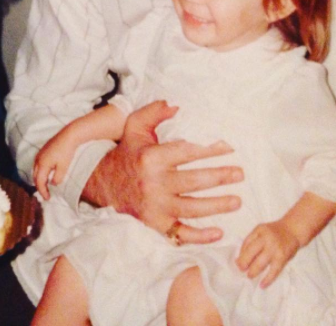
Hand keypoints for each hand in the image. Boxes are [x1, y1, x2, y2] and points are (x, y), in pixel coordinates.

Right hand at [33, 130, 76, 198]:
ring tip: (46, 186)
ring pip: (36, 171)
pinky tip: (47, 175)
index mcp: (42, 164)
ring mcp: (39, 154)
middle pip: (35, 177)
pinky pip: (38, 165)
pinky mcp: (43, 151)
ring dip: (39, 179)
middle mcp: (38, 159)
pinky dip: (41, 173)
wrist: (68, 136)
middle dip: (40, 186)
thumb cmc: (66, 152)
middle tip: (46, 194)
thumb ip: (57, 178)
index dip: (43, 191)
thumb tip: (53, 183)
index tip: (48, 198)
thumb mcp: (63, 168)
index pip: (39, 182)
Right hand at [82, 100, 242, 243]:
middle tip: (240, 173)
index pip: (187, 152)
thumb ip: (153, 113)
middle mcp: (154, 183)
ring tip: (237, 200)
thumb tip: (175, 106)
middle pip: (195, 181)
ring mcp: (155, 206)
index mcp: (151, 158)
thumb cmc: (127, 153)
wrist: (103, 183)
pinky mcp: (155, 224)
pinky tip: (219, 233)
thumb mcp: (134, 128)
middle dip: (220, 177)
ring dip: (218, 205)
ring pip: (193, 209)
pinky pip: (181, 234)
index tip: (229, 148)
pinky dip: (201, 237)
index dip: (211, 150)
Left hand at [236, 221, 299, 287]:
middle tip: (241, 270)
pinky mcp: (283, 258)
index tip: (237, 262)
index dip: (241, 254)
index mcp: (259, 231)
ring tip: (249, 276)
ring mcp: (275, 249)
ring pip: (261, 263)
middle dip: (244, 263)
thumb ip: (251, 241)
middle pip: (251, 252)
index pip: (246, 243)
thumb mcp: (260, 231)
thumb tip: (240, 256)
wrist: (293, 231)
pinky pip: (274, 271)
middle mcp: (266, 239)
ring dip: (253, 271)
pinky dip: (268, 279)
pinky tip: (262, 285)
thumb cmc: (274, 232)